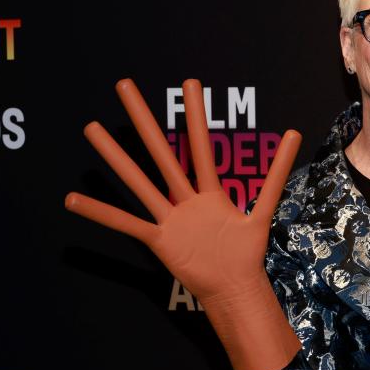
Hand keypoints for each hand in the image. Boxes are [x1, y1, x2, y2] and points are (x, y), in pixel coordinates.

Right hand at [65, 78, 302, 369]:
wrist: (234, 286)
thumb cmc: (246, 251)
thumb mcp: (262, 211)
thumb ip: (276, 175)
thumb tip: (296, 135)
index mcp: (209, 191)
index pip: (200, 144)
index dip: (195, 115)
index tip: (189, 83)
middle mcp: (185, 198)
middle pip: (162, 151)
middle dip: (145, 120)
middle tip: (125, 86)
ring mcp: (170, 217)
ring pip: (139, 180)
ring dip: (116, 156)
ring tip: (93, 128)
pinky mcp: (159, 239)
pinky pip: (127, 224)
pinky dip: (101, 213)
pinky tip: (73, 198)